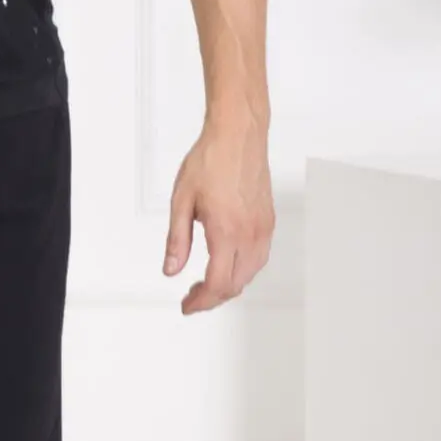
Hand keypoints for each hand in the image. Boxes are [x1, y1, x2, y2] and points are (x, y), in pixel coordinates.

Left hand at [164, 116, 273, 312]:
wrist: (238, 135)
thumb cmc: (211, 160)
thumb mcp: (181, 201)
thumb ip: (177, 240)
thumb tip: (171, 270)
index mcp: (226, 231)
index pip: (218, 284)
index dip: (201, 302)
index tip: (187, 305)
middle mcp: (250, 234)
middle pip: (236, 285)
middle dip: (212, 298)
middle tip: (191, 296)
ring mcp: (263, 228)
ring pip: (251, 274)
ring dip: (229, 285)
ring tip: (206, 283)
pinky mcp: (269, 221)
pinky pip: (259, 258)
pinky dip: (243, 270)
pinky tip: (227, 263)